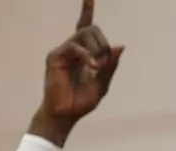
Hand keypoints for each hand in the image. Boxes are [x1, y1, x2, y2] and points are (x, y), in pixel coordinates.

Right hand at [30, 0, 123, 146]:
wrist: (65, 116)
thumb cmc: (81, 102)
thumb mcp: (102, 84)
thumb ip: (110, 65)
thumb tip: (120, 45)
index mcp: (84, 53)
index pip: (85, 25)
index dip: (87, 9)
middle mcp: (72, 49)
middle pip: (91, 28)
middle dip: (103, 43)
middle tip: (103, 64)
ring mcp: (63, 52)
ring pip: (84, 33)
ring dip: (97, 48)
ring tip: (96, 66)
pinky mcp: (55, 57)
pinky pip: (74, 46)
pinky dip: (86, 55)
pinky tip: (91, 66)